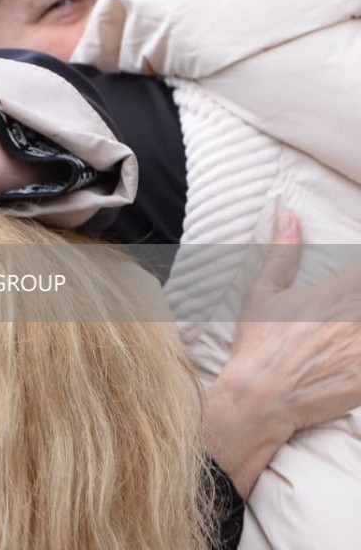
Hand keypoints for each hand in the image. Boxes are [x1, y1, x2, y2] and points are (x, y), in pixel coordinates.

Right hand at [202, 210, 360, 495]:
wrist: (261, 397)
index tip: (355, 283)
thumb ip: (283, 252)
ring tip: (352, 334)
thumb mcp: (264, 292)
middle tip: (349, 313)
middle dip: (360, 301)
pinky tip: (354, 354)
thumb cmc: (260, 343)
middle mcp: (357, 317)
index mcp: (341, 292)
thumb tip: (287, 213)